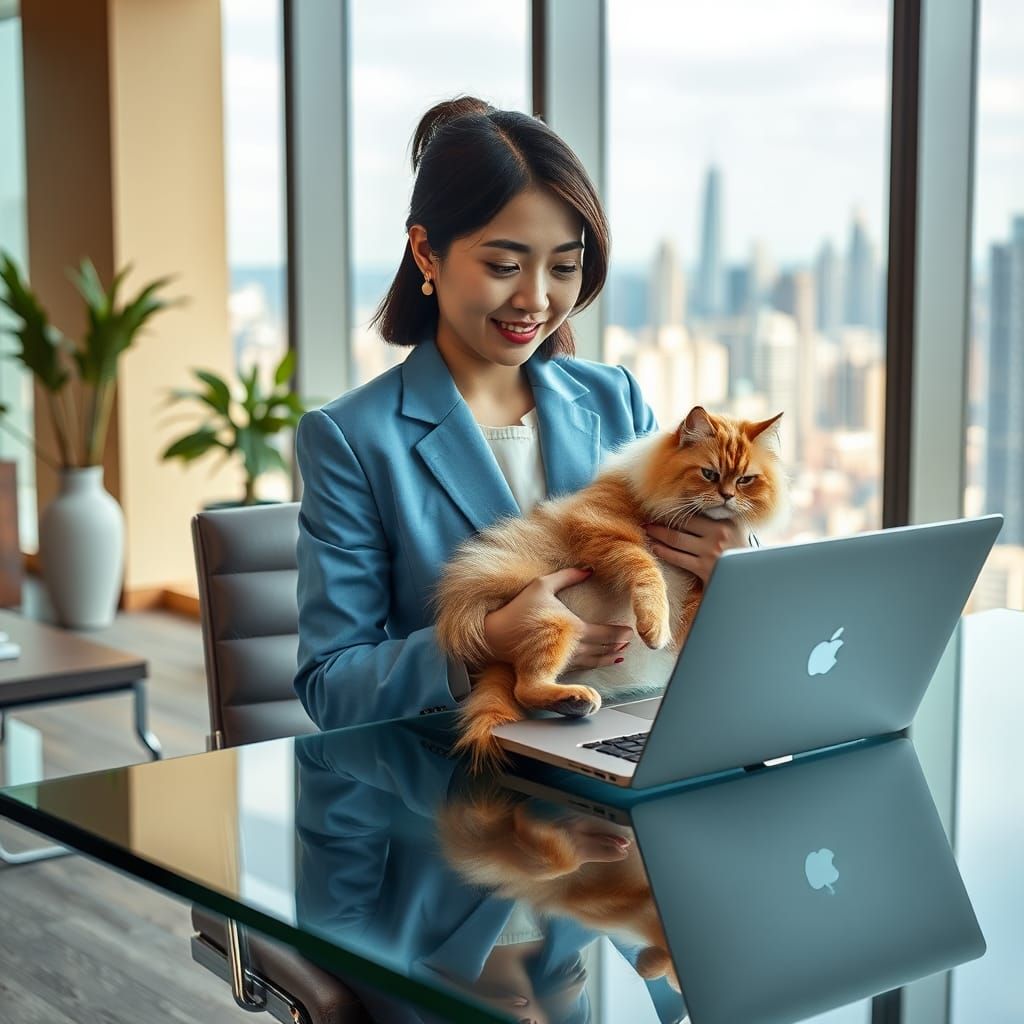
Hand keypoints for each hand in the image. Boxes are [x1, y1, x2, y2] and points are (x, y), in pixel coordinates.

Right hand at [480, 568, 634, 671]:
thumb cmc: (520, 609)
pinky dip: (596, 665)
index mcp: (574, 627)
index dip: (620, 633)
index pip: (606, 634)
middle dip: (618, 645)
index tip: (629, 631)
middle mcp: (573, 647)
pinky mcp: (556, 668)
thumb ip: (568, 576)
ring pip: (595, 660)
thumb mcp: (542, 585)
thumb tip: (589, 569)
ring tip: (620, 654)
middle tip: (629, 642)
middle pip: (604, 648)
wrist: (497, 636)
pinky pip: (583, 667)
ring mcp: (565, 660)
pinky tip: (602, 662)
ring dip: (610, 657)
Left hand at [644, 516, 747, 584]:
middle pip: (682, 527)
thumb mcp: (736, 532)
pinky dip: (664, 552)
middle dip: (661, 524)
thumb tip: (694, 512)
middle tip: (647, 521)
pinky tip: (656, 548)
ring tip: (648, 532)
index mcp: (725, 523)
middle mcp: (718, 535)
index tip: (660, 511)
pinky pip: (679, 559)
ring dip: (658, 536)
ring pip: (677, 541)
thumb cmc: (743, 554)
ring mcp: (711, 553)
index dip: (673, 514)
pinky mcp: (705, 570)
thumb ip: (718, 522)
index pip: (693, 515)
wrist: (754, 579)